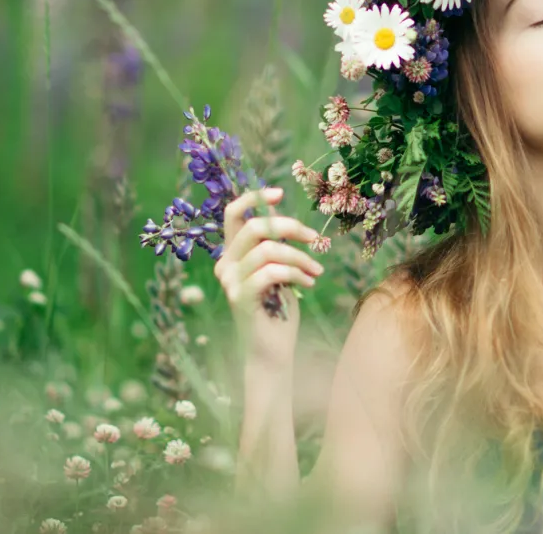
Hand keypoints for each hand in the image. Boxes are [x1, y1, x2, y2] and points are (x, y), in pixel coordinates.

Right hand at [215, 186, 324, 369]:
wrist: (272, 350)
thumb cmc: (278, 309)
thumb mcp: (278, 270)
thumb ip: (275, 246)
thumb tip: (287, 221)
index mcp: (232, 254)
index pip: (233, 215)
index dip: (254, 198)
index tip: (279, 193)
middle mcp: (225, 265)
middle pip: (254, 227)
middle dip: (290, 227)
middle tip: (315, 239)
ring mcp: (230, 282)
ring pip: (268, 250)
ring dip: (300, 257)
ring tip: (317, 270)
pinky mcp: (240, 298)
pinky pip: (271, 271)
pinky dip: (296, 273)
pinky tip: (310, 283)